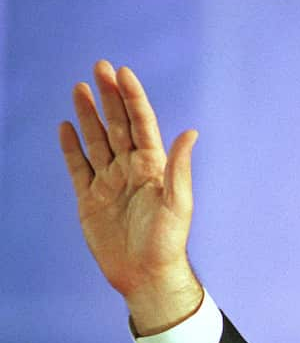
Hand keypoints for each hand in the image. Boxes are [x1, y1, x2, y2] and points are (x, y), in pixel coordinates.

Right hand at [59, 60, 201, 334]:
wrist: (145, 276)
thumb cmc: (167, 242)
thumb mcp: (178, 203)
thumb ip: (179, 167)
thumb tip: (191, 132)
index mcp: (154, 168)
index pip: (142, 125)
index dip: (133, 98)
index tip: (123, 73)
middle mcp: (131, 170)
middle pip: (117, 125)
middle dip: (109, 96)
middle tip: (99, 67)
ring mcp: (109, 183)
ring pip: (96, 140)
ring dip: (88, 115)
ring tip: (80, 88)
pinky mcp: (90, 199)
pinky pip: (78, 167)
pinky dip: (71, 147)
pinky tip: (65, 127)